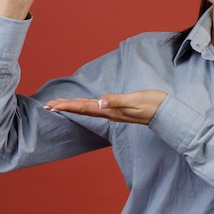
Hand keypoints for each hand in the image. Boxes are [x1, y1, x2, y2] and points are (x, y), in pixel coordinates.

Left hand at [44, 90, 167, 124]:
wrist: (167, 113)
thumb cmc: (152, 104)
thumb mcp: (135, 101)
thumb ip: (117, 101)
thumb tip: (99, 102)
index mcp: (110, 110)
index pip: (83, 108)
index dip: (67, 106)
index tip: (52, 106)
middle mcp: (109, 113)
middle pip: (82, 110)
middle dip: (64, 107)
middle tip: (47, 106)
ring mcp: (113, 112)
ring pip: (88, 110)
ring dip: (72, 107)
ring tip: (59, 106)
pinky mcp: (118, 109)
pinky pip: (96, 108)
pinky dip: (85, 106)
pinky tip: (82, 105)